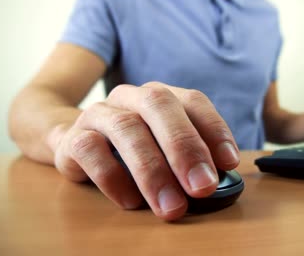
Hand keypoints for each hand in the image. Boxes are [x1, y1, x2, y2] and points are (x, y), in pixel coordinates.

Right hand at [47, 82, 239, 220]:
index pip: (193, 101)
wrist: (78, 143)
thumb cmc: (134, 148)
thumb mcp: (164, 147)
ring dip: (152, 171)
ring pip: (126, 128)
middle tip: (203, 187)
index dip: (214, 129)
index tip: (229, 162)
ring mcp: (101, 114)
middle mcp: (132, 98)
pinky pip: (91, 151)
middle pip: (159, 107)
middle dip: (184, 147)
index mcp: (161, 96)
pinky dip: (113, 178)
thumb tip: (212, 181)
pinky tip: (130, 201)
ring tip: (171, 206)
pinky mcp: (74, 137)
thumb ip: (189, 158)